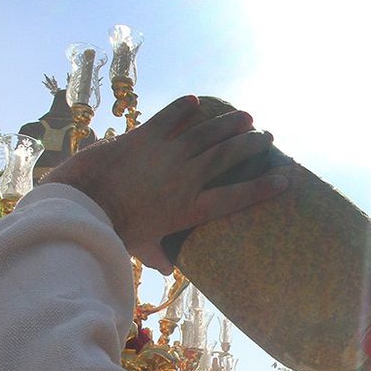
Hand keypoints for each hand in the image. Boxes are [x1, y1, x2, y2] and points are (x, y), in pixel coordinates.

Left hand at [44, 95, 285, 272]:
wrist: (85, 203)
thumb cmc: (115, 231)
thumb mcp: (142, 247)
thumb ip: (159, 256)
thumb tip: (169, 269)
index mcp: (190, 208)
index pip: (236, 197)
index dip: (263, 187)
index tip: (286, 178)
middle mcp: (186, 177)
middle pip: (227, 157)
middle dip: (251, 145)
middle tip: (267, 137)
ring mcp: (167, 153)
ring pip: (207, 132)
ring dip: (229, 123)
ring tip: (246, 117)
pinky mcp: (145, 136)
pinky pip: (169, 116)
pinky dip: (182, 108)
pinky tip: (195, 101)